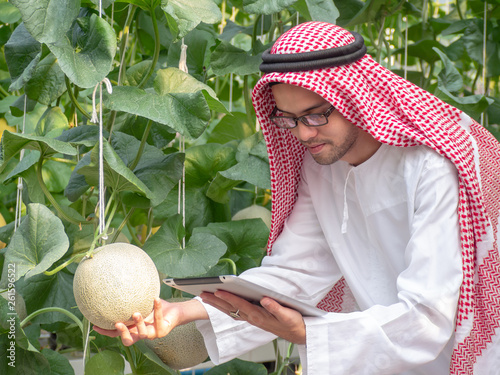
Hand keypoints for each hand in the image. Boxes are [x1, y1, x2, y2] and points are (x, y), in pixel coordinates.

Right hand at [93, 298, 207, 345]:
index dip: (106, 332)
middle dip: (122, 333)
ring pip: (143, 334)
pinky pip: (158, 319)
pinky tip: (156, 298)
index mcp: (133, 328)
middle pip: (128, 340)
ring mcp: (152, 333)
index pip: (117, 333)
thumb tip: (118, 278)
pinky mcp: (162, 331)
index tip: (96, 326)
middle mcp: (141, 333)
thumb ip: (130, 296)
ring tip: (137, 313)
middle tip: (117, 323)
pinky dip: (157, 308)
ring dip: (139, 324)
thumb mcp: (142, 301)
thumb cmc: (156, 306)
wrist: (175, 311)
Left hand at [201, 291, 305, 344]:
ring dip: (217, 304)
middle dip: (216, 301)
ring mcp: (251, 319)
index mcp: (259, 315)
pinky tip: (220, 303)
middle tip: (202, 293)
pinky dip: (226, 307)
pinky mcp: (253, 318)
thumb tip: (264, 299)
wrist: (297, 333)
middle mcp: (252, 318)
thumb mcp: (288, 315)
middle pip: (231, 308)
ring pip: (231, 311)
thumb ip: (276, 308)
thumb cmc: (292, 322)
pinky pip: (235, 312)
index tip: (217, 291)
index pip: (240, 305)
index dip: (229, 297)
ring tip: (205, 296)